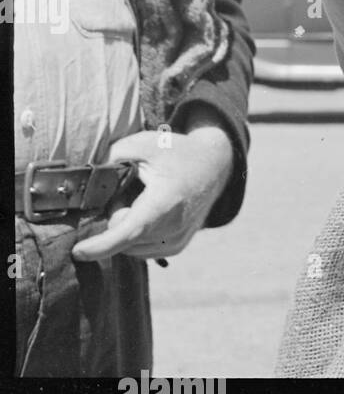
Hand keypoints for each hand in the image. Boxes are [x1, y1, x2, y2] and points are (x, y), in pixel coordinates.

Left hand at [72, 108, 233, 263]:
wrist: (215, 164)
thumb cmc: (178, 151)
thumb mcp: (144, 142)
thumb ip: (113, 157)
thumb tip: (91, 181)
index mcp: (165, 202)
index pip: (128, 232)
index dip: (100, 245)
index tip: (78, 251)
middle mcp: (173, 228)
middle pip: (121, 234)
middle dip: (118, 215)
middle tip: (133, 188)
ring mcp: (176, 241)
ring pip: (129, 245)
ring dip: (128, 225)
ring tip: (147, 198)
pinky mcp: (177, 247)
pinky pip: (140, 249)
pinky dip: (138, 233)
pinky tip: (154, 210)